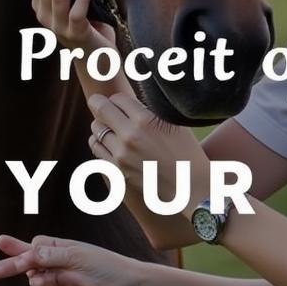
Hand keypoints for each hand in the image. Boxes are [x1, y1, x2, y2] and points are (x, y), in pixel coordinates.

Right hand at [0, 234, 144, 285]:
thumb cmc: (107, 267)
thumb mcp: (76, 259)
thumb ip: (51, 257)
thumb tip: (28, 253)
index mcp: (64, 246)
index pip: (33, 247)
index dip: (15, 251)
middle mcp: (65, 259)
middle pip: (33, 263)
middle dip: (12, 267)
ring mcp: (70, 276)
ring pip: (44, 281)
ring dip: (42, 284)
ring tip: (48, 282)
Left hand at [88, 91, 207, 206]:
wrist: (191, 188)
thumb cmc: (187, 152)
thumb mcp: (175, 124)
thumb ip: (151, 110)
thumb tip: (132, 100)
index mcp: (146, 121)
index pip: (117, 98)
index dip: (119, 99)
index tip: (121, 102)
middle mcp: (130, 136)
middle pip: (100, 110)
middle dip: (100, 104)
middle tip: (100, 103)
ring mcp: (121, 156)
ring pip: (95, 130)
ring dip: (100, 124)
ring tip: (108, 125)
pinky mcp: (116, 172)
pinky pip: (97, 150)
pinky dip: (100, 142)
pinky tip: (109, 142)